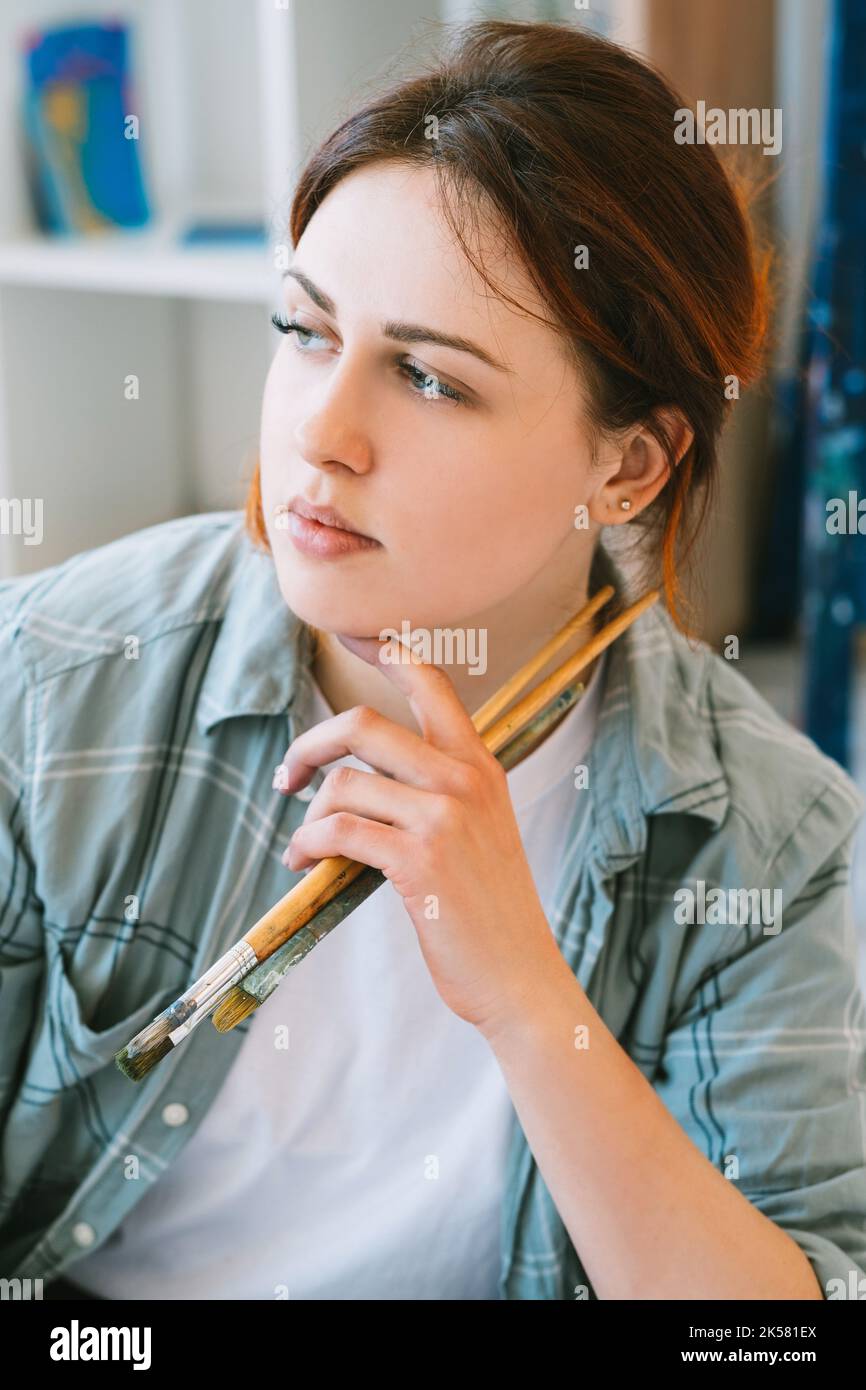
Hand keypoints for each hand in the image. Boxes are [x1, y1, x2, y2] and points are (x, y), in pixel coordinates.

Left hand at [272, 634, 568, 1039]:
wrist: (519, 974)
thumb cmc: (488, 908)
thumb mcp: (478, 830)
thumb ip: (434, 792)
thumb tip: (355, 777)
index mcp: (480, 764)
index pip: (431, 683)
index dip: (385, 650)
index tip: (349, 634)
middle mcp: (464, 778)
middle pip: (363, 724)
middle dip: (310, 746)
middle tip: (288, 778)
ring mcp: (443, 817)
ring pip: (343, 781)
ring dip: (307, 813)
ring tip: (303, 844)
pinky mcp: (418, 860)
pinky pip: (339, 830)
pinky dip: (308, 844)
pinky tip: (304, 862)